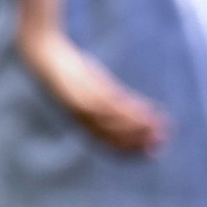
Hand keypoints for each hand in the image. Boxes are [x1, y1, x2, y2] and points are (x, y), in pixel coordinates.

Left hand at [19, 31, 165, 153]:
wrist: (45, 54)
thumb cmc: (73, 71)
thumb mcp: (100, 88)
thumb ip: (120, 101)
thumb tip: (145, 112)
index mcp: (85, 124)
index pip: (112, 146)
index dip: (134, 151)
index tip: (155, 152)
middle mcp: (83, 122)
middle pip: (113, 140)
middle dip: (138, 142)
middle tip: (161, 141)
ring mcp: (80, 110)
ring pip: (112, 126)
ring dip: (136, 128)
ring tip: (157, 126)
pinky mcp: (78, 96)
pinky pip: (106, 108)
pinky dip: (126, 111)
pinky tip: (143, 108)